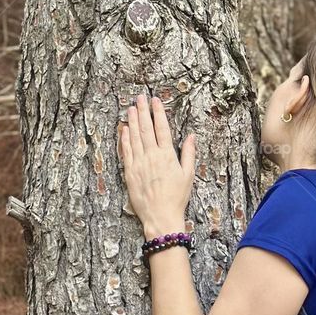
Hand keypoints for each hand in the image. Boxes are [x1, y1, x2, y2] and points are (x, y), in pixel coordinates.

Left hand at [118, 93, 195, 236]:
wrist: (160, 216)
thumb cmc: (177, 197)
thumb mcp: (188, 175)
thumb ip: (188, 153)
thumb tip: (191, 136)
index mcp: (167, 155)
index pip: (162, 128)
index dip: (158, 112)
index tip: (155, 100)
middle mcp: (152, 156)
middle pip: (146, 128)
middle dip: (143, 111)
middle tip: (140, 98)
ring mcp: (139, 163)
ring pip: (134, 137)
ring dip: (132, 121)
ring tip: (131, 108)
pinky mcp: (129, 172)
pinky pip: (126, 151)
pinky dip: (125, 139)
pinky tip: (124, 129)